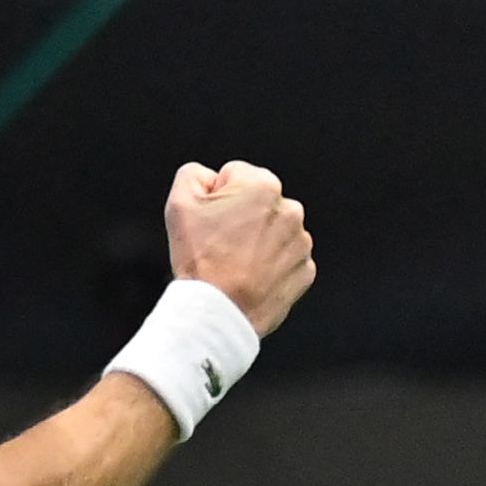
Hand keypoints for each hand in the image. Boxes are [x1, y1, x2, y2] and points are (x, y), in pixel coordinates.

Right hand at [167, 160, 313, 336]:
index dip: (217, 197)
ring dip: (257, 241)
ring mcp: (301, 243)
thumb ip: (193, 174)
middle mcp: (290, 210)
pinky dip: (270, 265)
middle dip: (241, 216)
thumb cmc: (200, 260)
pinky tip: (251, 276)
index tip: (211, 220)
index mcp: (263, 185)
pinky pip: (285, 259)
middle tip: (221, 242)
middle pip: (257, 203)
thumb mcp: (180, 202)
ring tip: (235, 262)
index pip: (235, 176)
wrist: (219, 312)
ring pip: (273, 231)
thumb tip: (210, 178)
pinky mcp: (305, 271)